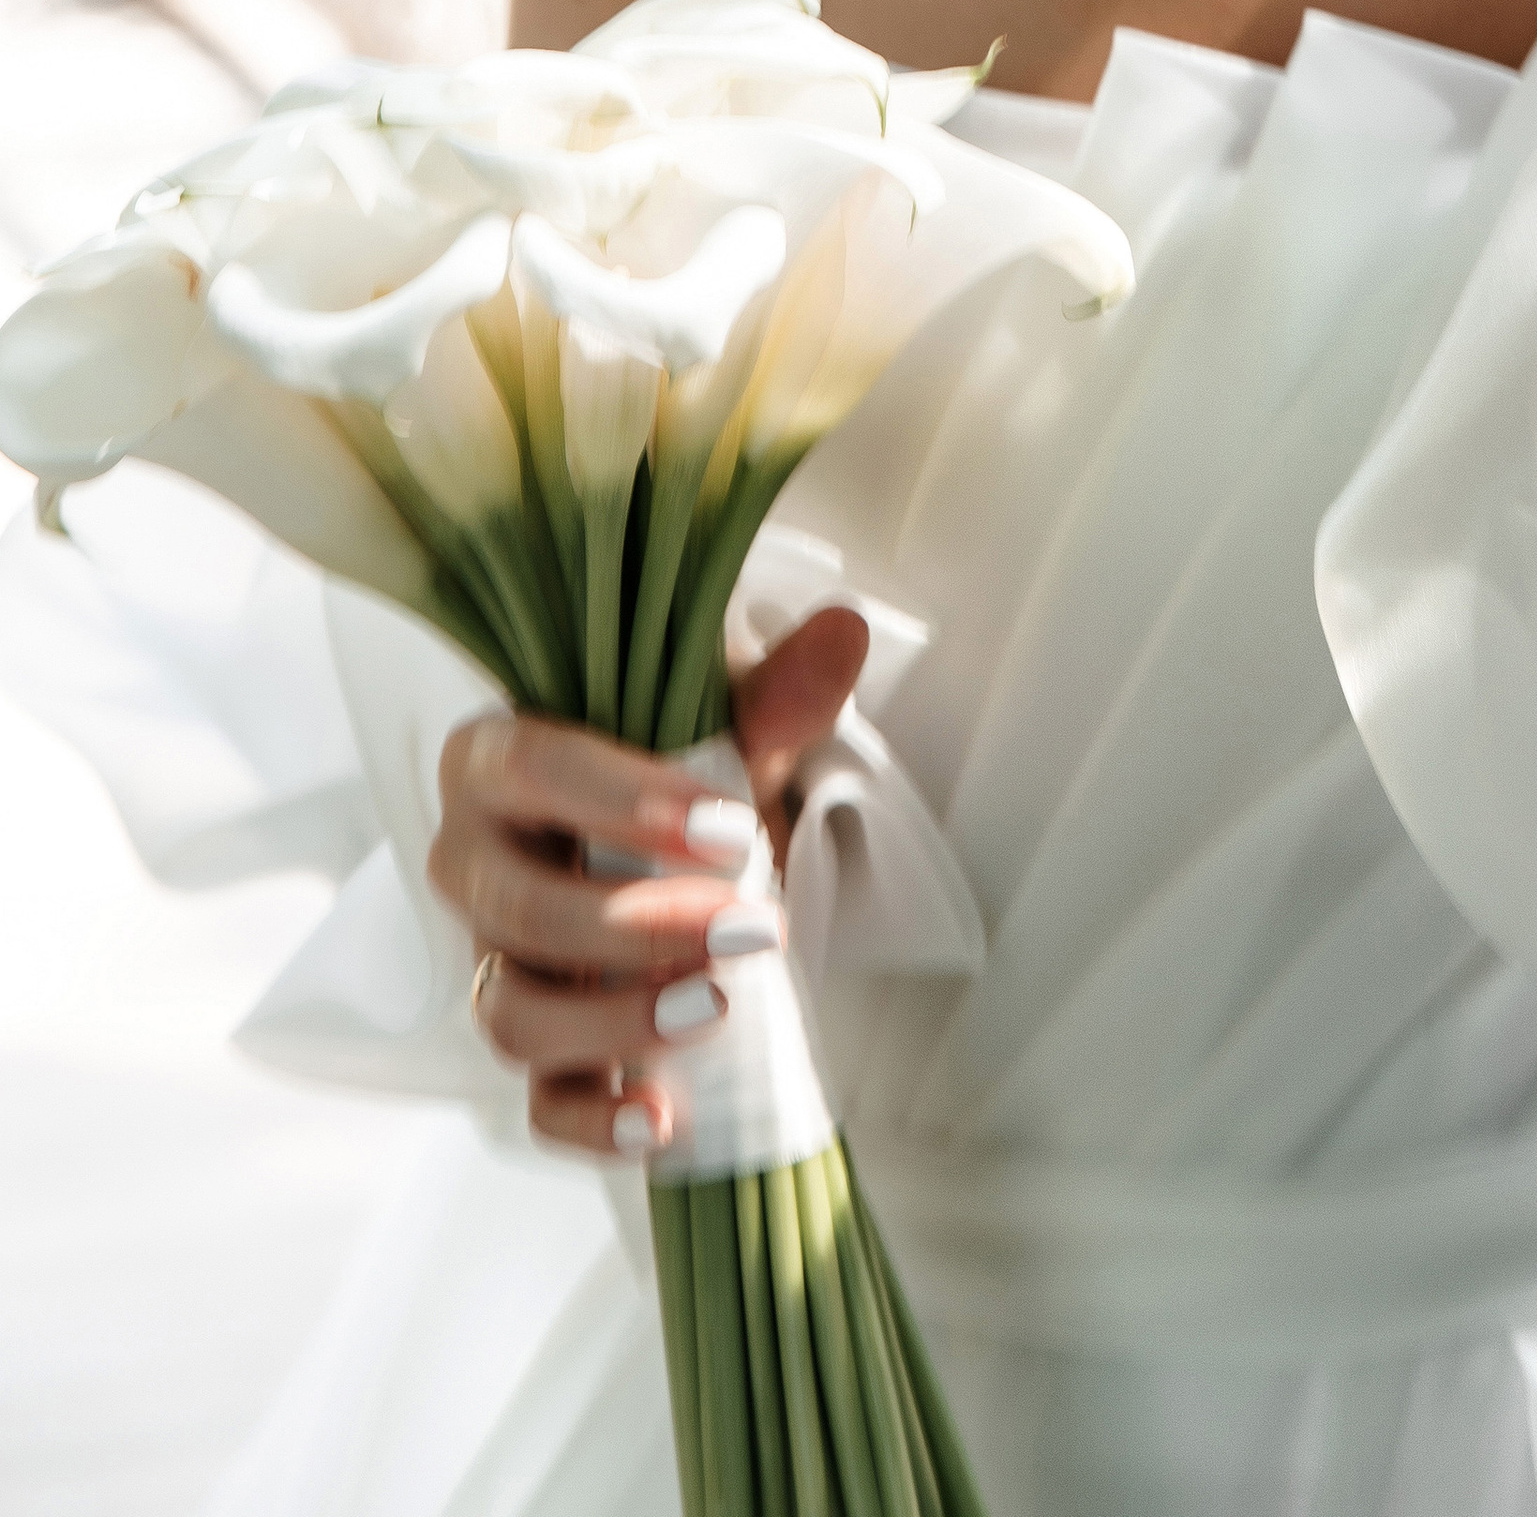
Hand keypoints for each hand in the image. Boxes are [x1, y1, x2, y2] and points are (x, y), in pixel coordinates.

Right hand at [428, 603, 867, 1157]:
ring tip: (720, 1006)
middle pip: (518, 907)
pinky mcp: (534, 1046)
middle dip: (636, 925)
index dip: (624, 804)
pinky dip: (591, 1123)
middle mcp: (473, 864)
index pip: (533, 771)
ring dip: (613, 1023)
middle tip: (753, 927)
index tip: (733, 833)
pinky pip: (534, 1104)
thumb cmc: (684, 768)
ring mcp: (493, 964)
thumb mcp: (730, 724)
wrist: (682, 844)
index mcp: (498, 759)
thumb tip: (845, 633)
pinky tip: (663, 1124)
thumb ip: (777, 691)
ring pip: (513, 1013)